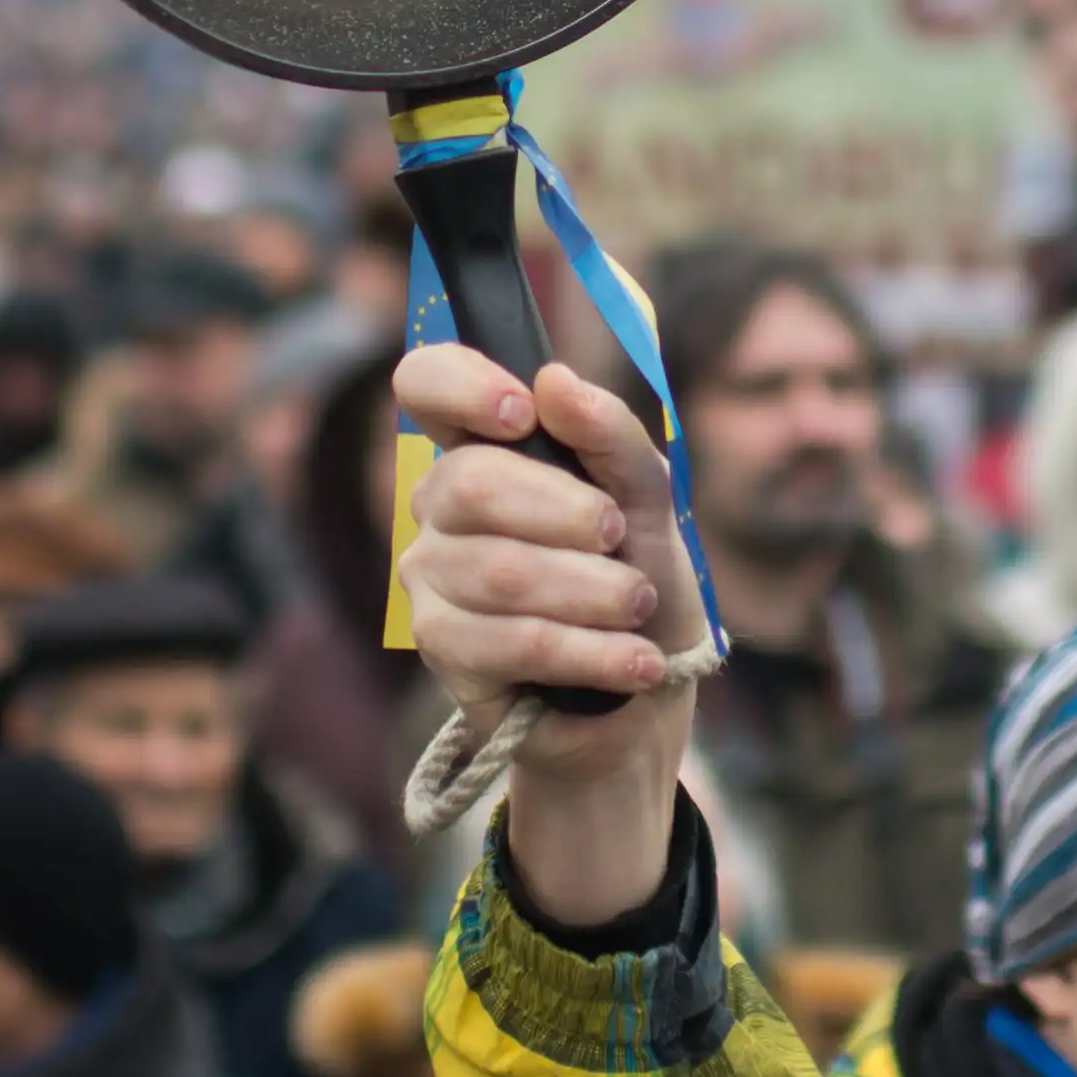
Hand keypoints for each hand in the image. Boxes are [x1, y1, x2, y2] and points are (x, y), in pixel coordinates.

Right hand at [393, 343, 701, 921]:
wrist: (644, 697)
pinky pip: (512, 641)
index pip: (426, 385)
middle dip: (569, 513)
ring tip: (640, 610)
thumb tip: (554, 380)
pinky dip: (590, 651)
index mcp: (483, 449)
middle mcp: (440, 510)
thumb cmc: (637, 583)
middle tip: (622, 542)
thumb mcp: (650, 501)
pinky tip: (635, 662)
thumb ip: (610, 435)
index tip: (522, 411)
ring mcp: (431, 581)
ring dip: (595, 592)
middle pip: (472, 482)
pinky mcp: (445, 652)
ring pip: (501, 571)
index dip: (461, 384)